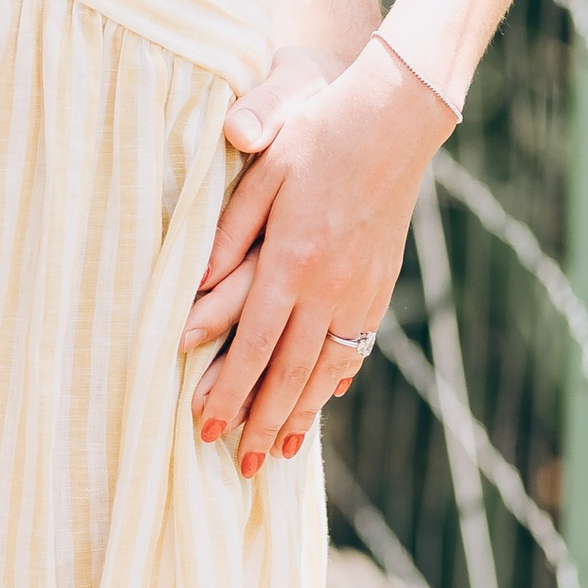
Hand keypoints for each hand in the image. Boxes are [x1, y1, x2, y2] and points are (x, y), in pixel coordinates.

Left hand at [181, 36, 451, 475]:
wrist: (393, 121)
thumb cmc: (315, 136)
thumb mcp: (261, 173)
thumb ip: (228, 232)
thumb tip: (194, 286)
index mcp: (292, 261)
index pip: (252, 344)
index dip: (227, 391)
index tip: (202, 427)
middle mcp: (329, 289)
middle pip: (288, 373)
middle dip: (260, 423)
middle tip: (238, 465)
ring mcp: (361, 293)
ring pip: (325, 372)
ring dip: (299, 416)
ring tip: (279, 455)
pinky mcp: (380, 288)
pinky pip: (354, 350)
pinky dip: (334, 383)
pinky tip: (322, 401)